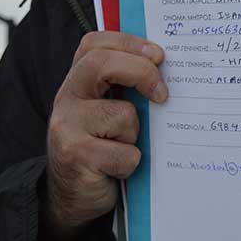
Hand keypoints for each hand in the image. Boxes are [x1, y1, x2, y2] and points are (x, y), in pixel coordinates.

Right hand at [44, 32, 166, 233]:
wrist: (72, 198)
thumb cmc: (102, 149)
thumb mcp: (110, 113)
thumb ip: (127, 90)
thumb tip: (173, 72)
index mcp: (79, 82)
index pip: (94, 44)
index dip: (128, 42)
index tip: (159, 56)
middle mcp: (67, 98)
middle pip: (101, 63)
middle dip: (141, 73)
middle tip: (163, 95)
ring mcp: (67, 126)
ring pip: (123, 115)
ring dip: (135, 135)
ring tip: (123, 148)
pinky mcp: (75, 154)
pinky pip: (125, 153)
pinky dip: (131, 163)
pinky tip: (117, 170)